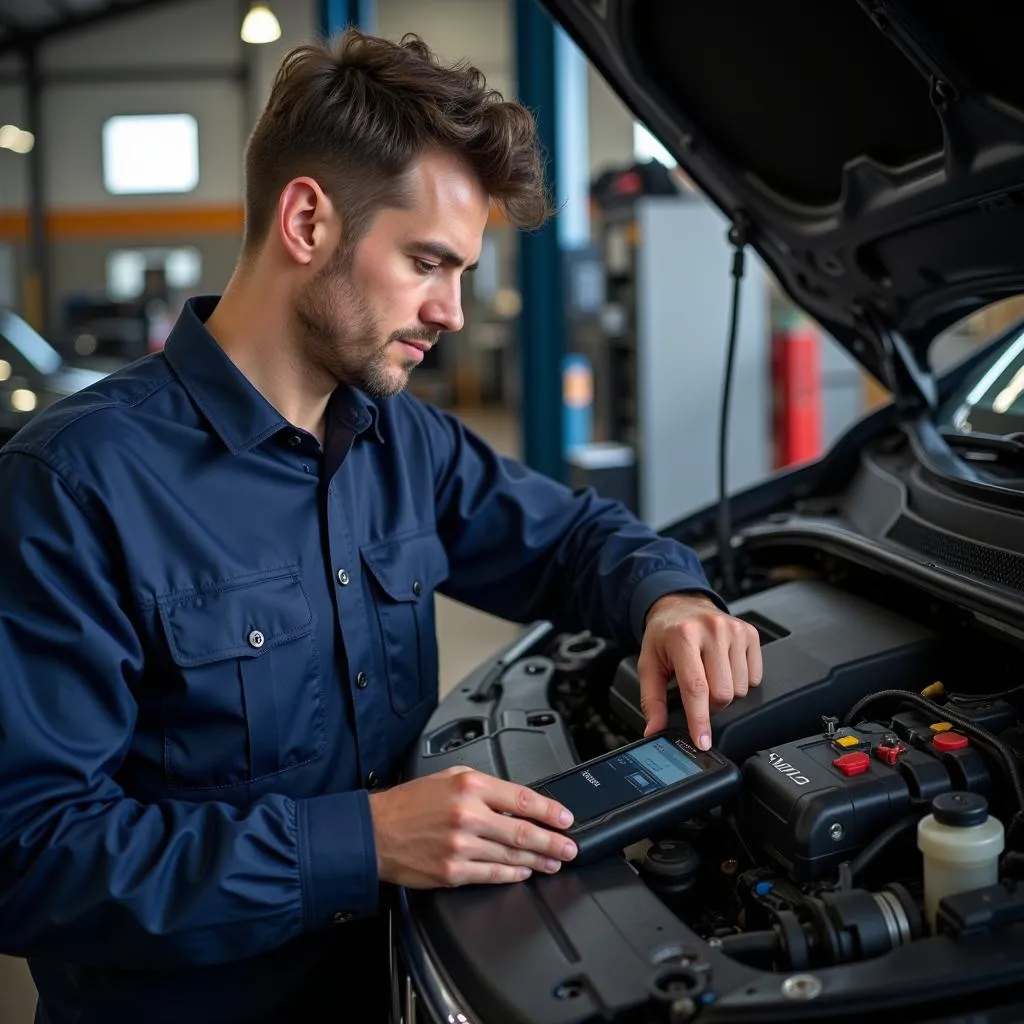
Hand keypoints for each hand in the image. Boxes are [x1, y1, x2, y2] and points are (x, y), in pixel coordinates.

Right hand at [367, 766, 577, 887]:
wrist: (375, 832)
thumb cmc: (410, 803)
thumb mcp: (449, 777)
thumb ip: (484, 786)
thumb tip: (517, 800)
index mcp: (469, 787)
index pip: (521, 798)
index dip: (549, 811)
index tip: (565, 819)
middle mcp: (467, 815)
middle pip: (522, 832)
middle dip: (552, 842)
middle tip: (569, 847)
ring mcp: (461, 847)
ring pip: (511, 857)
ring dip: (537, 861)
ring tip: (553, 862)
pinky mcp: (452, 872)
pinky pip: (492, 875)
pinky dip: (513, 876)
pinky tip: (525, 873)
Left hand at [638, 593, 761, 748]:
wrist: (682, 606)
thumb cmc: (665, 635)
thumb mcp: (649, 664)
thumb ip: (651, 700)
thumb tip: (654, 730)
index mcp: (683, 636)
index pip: (696, 688)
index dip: (700, 720)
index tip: (703, 741)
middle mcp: (711, 630)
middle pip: (723, 693)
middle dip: (710, 706)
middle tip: (697, 693)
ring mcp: (734, 630)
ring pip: (741, 689)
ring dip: (726, 694)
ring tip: (709, 676)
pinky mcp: (751, 633)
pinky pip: (755, 677)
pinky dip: (741, 682)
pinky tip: (724, 668)